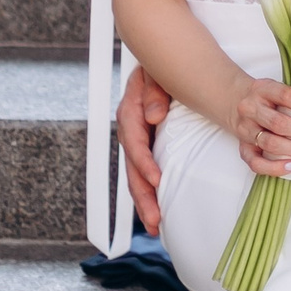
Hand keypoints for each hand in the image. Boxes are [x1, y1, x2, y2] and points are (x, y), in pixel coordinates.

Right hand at [115, 62, 171, 238]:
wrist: (158, 64)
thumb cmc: (159, 68)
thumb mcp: (155, 72)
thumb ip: (153, 91)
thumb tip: (153, 116)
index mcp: (130, 111)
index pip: (135, 142)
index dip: (144, 162)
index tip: (157, 180)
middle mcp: (130, 130)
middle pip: (132, 168)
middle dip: (143, 196)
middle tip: (154, 219)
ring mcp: (136, 141)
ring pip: (136, 176)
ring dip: (145, 202)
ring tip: (155, 226)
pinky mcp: (145, 147)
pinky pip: (144, 172)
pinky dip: (149, 193)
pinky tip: (156, 213)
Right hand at [229, 75, 290, 177]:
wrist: (234, 100)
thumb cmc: (267, 98)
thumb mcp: (285, 93)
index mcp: (263, 89)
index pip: (287, 96)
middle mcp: (251, 108)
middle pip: (279, 123)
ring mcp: (245, 128)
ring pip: (270, 143)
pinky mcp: (242, 147)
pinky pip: (255, 163)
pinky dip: (275, 168)